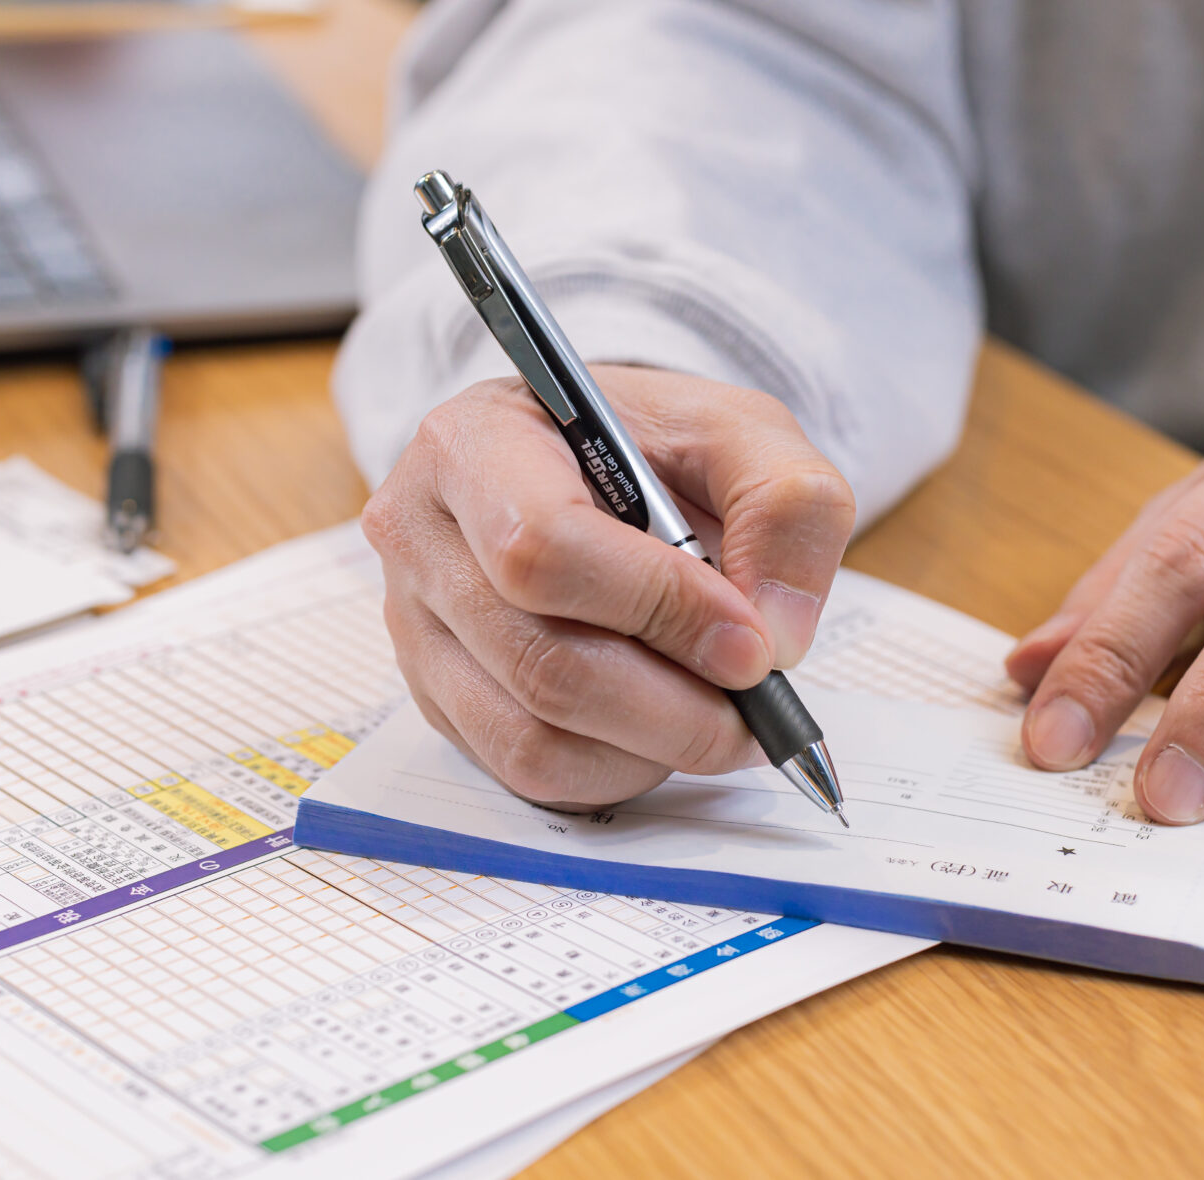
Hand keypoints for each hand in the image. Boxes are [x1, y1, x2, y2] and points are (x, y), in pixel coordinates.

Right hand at [361, 366, 854, 805]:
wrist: (598, 467)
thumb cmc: (654, 445)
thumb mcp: (741, 432)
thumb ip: (786, 506)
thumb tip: (775, 633)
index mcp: (476, 440)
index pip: (543, 546)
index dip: (657, 607)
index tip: (750, 645)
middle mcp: (422, 535)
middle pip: (540, 661)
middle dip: (673, 705)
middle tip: (758, 707)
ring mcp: (418, 627)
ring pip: (532, 734)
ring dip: (651, 748)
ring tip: (717, 716)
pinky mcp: (439, 697)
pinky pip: (525, 770)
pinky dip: (615, 770)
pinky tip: (661, 728)